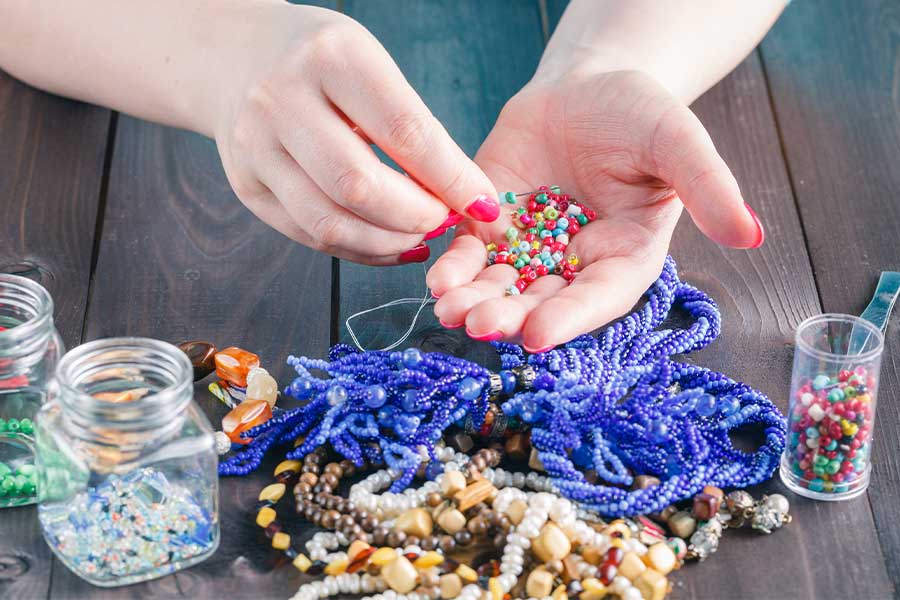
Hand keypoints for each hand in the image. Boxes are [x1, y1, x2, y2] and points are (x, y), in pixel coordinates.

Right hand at [210, 4, 497, 263]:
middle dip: (416, 217)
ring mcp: (255, 148)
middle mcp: (282, 101)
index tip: (484, 205)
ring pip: (330, 222)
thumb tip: (466, 197)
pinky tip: (387, 243)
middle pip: (360, 186)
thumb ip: (413, 127)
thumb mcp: (370, 65)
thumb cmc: (321, 62)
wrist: (233, 56)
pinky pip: (310, 236)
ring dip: (388, 243)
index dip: (452, 178)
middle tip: (444, 220)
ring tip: (418, 236)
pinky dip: (359, 250)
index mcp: (330, 57)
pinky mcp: (247, 187)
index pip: (404, 131)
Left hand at [427, 69, 763, 350]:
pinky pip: (470, 254)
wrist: (586, 86)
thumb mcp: (677, 142)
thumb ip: (708, 187)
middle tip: (479, 327)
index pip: (598, 297)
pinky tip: (438, 280)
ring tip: (449, 310)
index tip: (538, 335)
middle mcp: (574, 264)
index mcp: (623, 257)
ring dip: (475, 302)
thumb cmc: (638, 113)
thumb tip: (752, 234)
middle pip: (541, 302)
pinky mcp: (492, 226)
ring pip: (500, 286)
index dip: (569, 318)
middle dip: (510, 317)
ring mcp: (529, 248)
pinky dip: (454, 267)